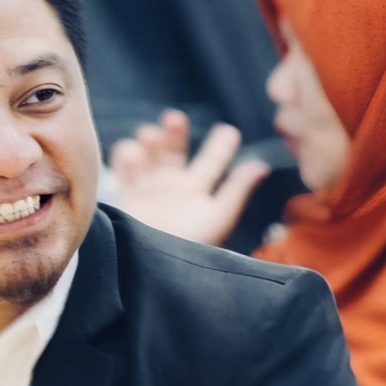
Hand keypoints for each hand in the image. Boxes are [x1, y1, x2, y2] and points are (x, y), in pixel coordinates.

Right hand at [111, 110, 269, 245]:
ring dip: (149, 139)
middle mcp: (173, 185)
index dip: (221, 144)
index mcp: (198, 190)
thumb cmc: (188, 244)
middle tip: (173, 119)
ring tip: (149, 137)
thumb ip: (236, 190)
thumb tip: (261, 166)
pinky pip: (124, 165)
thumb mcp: (217, 217)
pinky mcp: (126, 194)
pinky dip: (127, 153)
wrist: (151, 267)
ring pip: (148, 152)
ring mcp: (149, 188)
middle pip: (175, 149)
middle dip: (174, 131)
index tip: (228, 131)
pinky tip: (132, 156)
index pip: (213, 160)